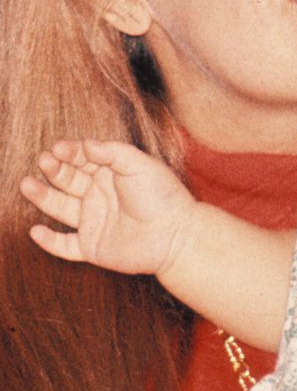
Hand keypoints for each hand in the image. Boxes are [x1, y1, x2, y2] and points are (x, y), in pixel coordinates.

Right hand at [20, 138, 196, 277]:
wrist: (176, 235)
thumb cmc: (162, 196)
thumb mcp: (140, 165)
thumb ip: (113, 153)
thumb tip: (86, 144)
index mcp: (111, 173)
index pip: (83, 159)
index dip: (70, 152)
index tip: (58, 148)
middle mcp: (99, 195)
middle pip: (68, 180)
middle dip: (54, 170)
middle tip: (43, 161)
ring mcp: (94, 221)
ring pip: (61, 208)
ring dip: (43, 197)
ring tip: (26, 185)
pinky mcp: (92, 247)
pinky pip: (65, 245)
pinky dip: (49, 241)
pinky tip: (35, 230)